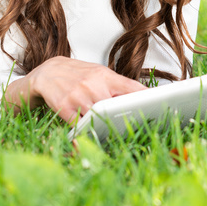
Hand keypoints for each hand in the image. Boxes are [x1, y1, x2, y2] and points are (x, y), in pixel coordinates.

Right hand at [28, 56, 146, 124]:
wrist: (49, 72)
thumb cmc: (78, 74)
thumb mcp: (99, 73)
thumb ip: (117, 85)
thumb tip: (140, 97)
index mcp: (106, 76)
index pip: (131, 87)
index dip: (145, 98)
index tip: (157, 106)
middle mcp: (93, 85)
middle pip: (116, 107)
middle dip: (125, 118)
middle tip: (135, 127)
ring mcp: (79, 97)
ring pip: (98, 118)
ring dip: (105, 127)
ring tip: (114, 133)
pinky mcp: (65, 108)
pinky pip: (80, 126)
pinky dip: (87, 132)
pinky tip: (91, 134)